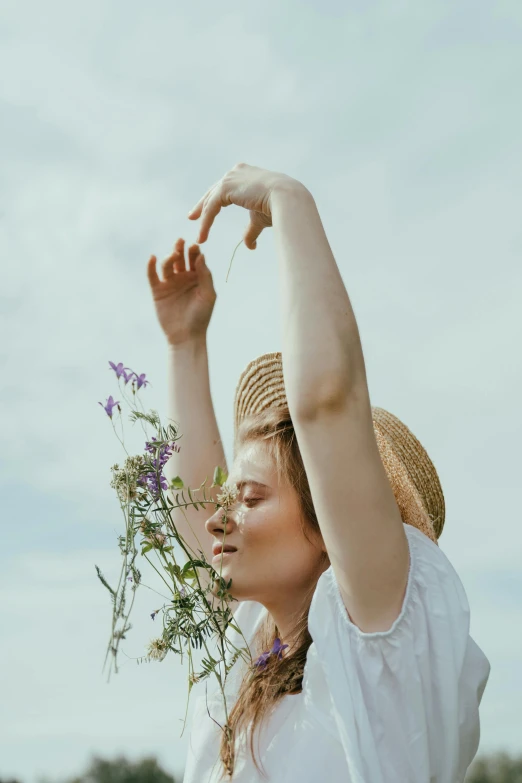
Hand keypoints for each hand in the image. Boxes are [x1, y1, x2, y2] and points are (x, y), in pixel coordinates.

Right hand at [147, 238, 215, 346]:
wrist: (186, 336)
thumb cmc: (201, 316)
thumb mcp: (208, 295)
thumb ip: (205, 276)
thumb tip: (201, 256)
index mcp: (197, 277)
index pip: (195, 259)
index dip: (194, 251)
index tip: (195, 246)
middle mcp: (183, 278)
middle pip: (180, 259)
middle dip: (180, 249)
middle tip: (181, 242)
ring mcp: (170, 283)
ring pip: (167, 265)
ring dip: (169, 257)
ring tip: (173, 255)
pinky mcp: (158, 291)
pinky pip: (152, 276)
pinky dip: (151, 266)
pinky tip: (153, 258)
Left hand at [187, 162, 302, 249]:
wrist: (286, 199)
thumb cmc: (278, 207)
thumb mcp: (260, 219)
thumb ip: (250, 230)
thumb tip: (249, 246)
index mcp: (245, 174)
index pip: (224, 189)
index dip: (213, 201)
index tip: (204, 212)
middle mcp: (236, 172)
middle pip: (213, 191)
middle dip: (202, 206)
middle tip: (192, 217)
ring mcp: (230, 178)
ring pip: (211, 201)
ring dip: (203, 220)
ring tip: (199, 236)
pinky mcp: (226, 187)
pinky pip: (211, 207)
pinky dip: (206, 223)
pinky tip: (203, 236)